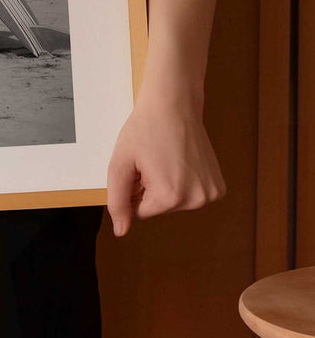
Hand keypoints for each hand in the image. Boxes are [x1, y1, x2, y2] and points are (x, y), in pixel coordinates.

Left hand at [106, 88, 224, 236]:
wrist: (174, 105)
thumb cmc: (144, 130)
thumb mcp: (120, 164)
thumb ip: (117, 201)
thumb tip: (120, 232)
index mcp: (171, 197)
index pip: (139, 212)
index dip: (133, 189)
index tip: (139, 166)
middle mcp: (197, 200)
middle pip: (159, 208)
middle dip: (150, 188)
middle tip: (152, 160)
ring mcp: (212, 194)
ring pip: (174, 202)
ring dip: (165, 184)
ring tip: (165, 158)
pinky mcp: (219, 187)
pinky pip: (190, 195)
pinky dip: (182, 181)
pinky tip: (181, 160)